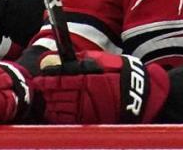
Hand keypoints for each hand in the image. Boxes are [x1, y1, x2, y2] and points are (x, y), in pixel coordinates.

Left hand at [34, 50, 168, 123]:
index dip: (45, 80)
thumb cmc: (120, 73)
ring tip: (53, 98)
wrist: (141, 94)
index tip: (40, 79)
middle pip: (55, 95)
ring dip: (52, 103)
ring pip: (58, 109)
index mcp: (87, 79)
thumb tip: (47, 60)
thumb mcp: (100, 60)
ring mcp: (85, 110)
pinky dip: (59, 114)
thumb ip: (74, 61)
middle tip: (46, 87)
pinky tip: (60, 109)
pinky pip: (65, 119)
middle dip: (48, 91)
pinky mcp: (88, 121)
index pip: (57, 81)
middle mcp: (85, 96)